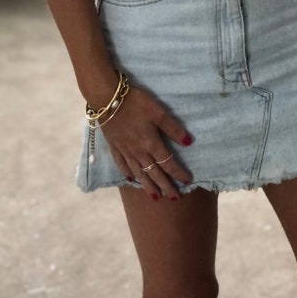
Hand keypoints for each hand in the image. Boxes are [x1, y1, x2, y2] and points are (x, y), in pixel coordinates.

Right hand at [100, 85, 192, 200]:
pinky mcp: (114, 147)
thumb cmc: (136, 102)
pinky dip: (128, 174)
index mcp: (151, 143)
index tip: (188, 181)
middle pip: (154, 173)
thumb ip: (173, 128)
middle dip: (165, 186)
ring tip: (155, 196)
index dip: (178, 173)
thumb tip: (189, 143)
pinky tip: (131, 180)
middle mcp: (138, 152)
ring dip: (148, 186)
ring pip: (138, 173)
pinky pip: (122, 165)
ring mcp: (125, 151)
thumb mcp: (158, 112)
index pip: (168, 163)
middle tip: (174, 197)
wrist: (107, 100)